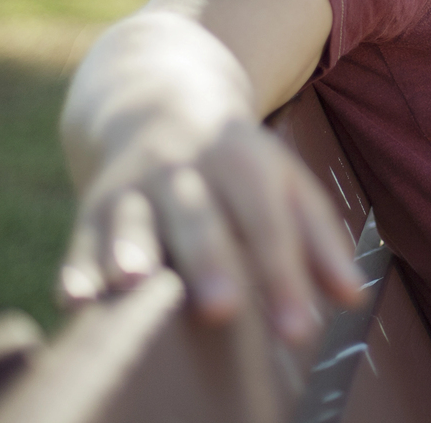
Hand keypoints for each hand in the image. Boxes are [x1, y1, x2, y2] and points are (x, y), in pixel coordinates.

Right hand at [59, 116, 366, 344]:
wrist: (155, 99)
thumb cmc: (235, 162)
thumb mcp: (283, 182)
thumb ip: (318, 238)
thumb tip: (353, 297)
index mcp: (241, 161)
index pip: (268, 221)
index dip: (284, 274)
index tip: (299, 330)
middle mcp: (184, 170)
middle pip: (199, 216)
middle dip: (209, 260)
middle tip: (223, 308)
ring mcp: (134, 187)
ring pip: (131, 219)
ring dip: (129, 249)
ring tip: (133, 278)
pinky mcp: (92, 209)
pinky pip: (81, 240)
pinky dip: (77, 268)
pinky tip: (76, 299)